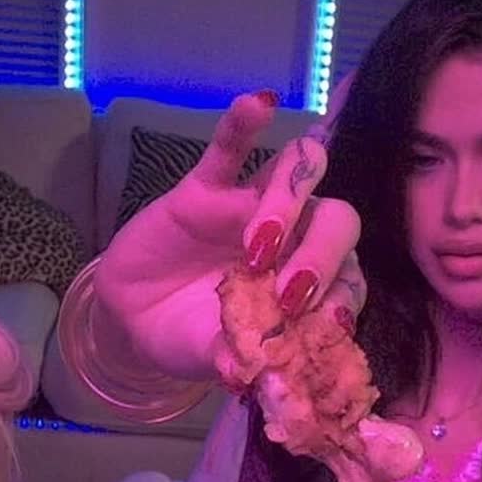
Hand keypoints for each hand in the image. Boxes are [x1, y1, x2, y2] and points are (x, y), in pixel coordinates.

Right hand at [95, 87, 365, 379]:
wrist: (133, 318)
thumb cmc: (191, 337)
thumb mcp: (210, 357)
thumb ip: (234, 361)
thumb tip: (249, 377)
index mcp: (309, 286)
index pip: (348, 279)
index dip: (344, 297)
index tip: (327, 324)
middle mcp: (293, 241)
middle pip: (336, 220)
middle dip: (321, 253)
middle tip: (289, 292)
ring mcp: (251, 208)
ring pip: (294, 176)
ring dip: (287, 201)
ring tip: (257, 243)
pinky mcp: (207, 188)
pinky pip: (230, 148)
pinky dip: (243, 125)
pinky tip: (258, 104)